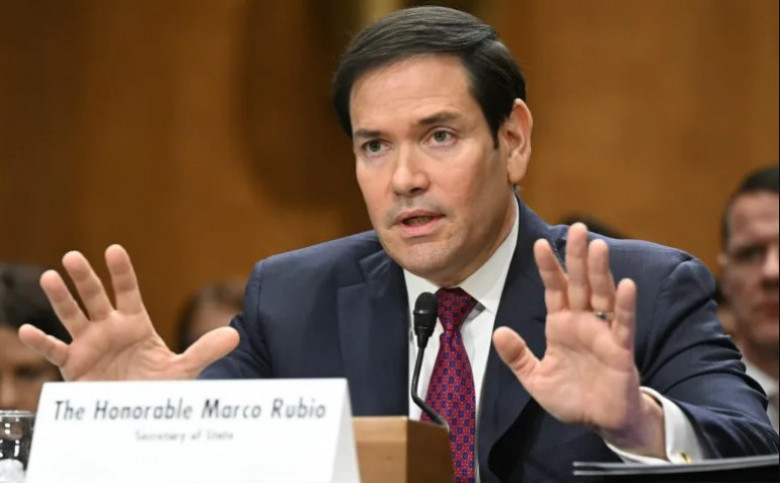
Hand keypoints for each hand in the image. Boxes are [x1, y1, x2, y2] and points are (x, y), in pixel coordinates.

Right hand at [18, 245, 239, 380]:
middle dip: (85, 278)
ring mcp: (89, 345)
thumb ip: (204, 350)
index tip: (114, 250)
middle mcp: (109, 328)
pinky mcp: (74, 367)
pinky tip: (25, 330)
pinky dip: (41, 342)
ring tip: (49, 278)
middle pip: (96, 298)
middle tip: (73, 257)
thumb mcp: (182, 369)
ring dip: (60, 299)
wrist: (137, 414)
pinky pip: (55, 351)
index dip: (121, 272)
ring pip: (72, 317)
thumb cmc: (156, 387)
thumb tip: (235, 335)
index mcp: (135, 323)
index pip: (128, 291)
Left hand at [493, 223, 664, 457]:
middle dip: (577, 256)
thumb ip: (517, 356)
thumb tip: (498, 331)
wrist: (601, 423)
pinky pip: (623, 324)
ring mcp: (603, 333)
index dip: (548, 267)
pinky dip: (625, 305)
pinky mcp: (621, 350)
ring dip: (600, 272)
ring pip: (602, 295)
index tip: (538, 243)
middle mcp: (584, 322)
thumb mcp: (535, 378)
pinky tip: (626, 284)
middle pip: (580, 282)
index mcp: (562, 325)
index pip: (554, 289)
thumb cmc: (572, 398)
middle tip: (578, 228)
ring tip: (598, 246)